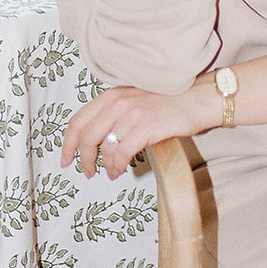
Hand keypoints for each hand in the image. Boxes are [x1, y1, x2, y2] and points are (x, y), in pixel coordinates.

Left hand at [62, 81, 216, 179]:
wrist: (199, 98)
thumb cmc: (172, 101)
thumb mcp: (136, 99)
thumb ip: (116, 112)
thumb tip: (99, 139)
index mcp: (113, 95)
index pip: (79, 119)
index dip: (68, 143)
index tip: (66, 158)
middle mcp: (119, 102)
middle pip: (87, 136)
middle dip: (84, 158)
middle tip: (87, 171)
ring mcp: (132, 114)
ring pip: (105, 147)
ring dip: (105, 165)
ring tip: (111, 173)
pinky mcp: (145, 127)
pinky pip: (122, 154)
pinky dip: (117, 166)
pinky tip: (120, 171)